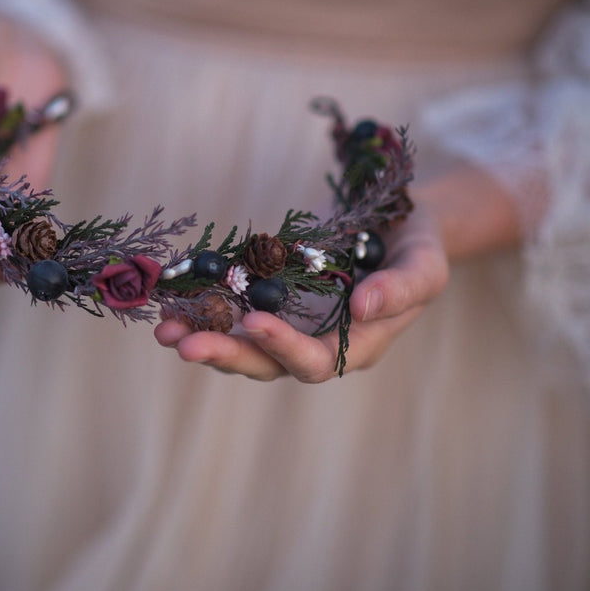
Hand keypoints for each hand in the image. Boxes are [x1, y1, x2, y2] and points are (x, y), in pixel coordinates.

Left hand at [154, 202, 449, 381]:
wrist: (401, 226)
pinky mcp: (270, 301)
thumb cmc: (418, 248)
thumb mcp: (425, 266)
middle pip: (266, 364)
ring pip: (241, 345)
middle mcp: (316, 343)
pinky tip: (170, 301)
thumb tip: (365, 307)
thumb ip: (401, 289)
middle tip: (183, 344)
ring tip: (164, 329)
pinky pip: (230, 313)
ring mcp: (289, 325)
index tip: (252, 320)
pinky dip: (201, 308)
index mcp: (356, 347)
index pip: (314, 361)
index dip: (282, 347)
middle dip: (224, 353)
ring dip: (202, 337)